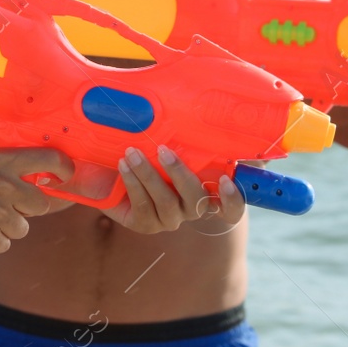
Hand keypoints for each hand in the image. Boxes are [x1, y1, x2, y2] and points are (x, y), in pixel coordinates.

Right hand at [0, 148, 67, 253]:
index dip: (65, 171)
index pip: (51, 160)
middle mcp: (2, 184)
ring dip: (5, 227)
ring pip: (22, 227)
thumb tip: (40, 180)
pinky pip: (4, 244)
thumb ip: (4, 169)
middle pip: (41, 203)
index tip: (65, 178)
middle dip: (26, 208)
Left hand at [99, 146, 245, 233]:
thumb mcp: (174, 144)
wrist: (114, 170)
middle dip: (180, 173)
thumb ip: (198, 139)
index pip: (232, 209)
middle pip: (197, 200)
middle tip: (163, 150)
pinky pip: (143, 206)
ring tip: (132, 153)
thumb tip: (219, 122)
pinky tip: (124, 165)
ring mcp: (169, 220)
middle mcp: (191, 209)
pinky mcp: (145, 224)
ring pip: (166, 201)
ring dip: (148, 174)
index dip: (233, 200)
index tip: (225, 179)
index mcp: (206, 191)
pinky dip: (133, 182)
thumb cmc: (152, 152)